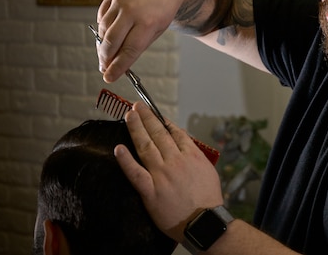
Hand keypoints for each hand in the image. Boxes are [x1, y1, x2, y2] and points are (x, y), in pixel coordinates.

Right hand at [96, 0, 190, 81]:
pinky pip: (102, 15)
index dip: (118, 67)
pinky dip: (102, 27)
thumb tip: (120, 60)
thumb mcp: (158, 29)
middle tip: (104, 68)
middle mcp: (132, 11)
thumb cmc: (164, 7)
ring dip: (102, 45)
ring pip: (103, 29)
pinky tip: (106, 35)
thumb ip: (139, 44)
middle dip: (105, 59)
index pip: (129, 50)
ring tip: (105, 54)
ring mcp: (120, 1)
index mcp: (148, 22)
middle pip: (112, 41)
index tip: (110, 77)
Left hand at [115, 102, 223, 241]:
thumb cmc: (208, 199)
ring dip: (137, 129)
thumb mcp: (208, 171)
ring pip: (146, 147)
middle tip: (138, 106)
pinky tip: (118, 149)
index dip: (163, 121)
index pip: (175, 133)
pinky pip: (136, 173)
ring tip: (129, 116)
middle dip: (147, 118)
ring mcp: (162, 175)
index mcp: (191, 156)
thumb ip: (195, 157)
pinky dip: (126, 160)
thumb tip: (184, 145)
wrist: (204, 221)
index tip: (155, 114)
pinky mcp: (151, 191)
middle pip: (159, 134)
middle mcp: (175, 161)